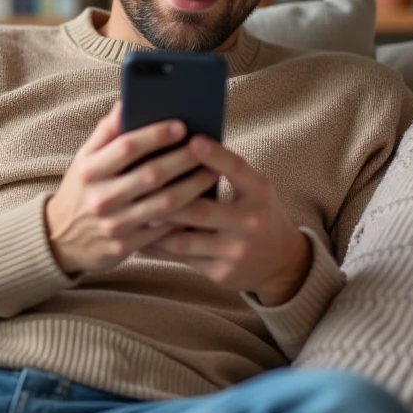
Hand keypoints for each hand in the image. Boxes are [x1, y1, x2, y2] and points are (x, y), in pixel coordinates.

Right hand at [46, 102, 220, 275]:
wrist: (61, 239)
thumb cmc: (80, 190)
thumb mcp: (83, 160)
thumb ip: (106, 132)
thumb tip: (127, 101)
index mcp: (89, 171)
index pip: (126, 147)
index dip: (156, 135)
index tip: (181, 126)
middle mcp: (101, 198)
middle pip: (151, 174)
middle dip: (184, 159)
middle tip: (206, 147)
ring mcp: (114, 225)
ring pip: (164, 203)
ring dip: (193, 186)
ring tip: (213, 172)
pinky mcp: (126, 246)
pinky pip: (164, 230)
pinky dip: (185, 214)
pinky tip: (202, 201)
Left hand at [141, 135, 311, 305]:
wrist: (281, 261)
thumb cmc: (256, 211)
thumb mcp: (253, 188)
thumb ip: (226, 170)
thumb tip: (183, 144)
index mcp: (260, 192)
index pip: (237, 169)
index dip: (215, 155)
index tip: (192, 140)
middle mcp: (251, 222)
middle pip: (201, 209)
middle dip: (167, 199)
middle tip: (138, 185)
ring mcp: (236, 251)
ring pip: (185, 239)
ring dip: (156, 227)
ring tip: (130, 213)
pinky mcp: (222, 273)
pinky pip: (182, 259)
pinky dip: (159, 248)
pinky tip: (139, 237)